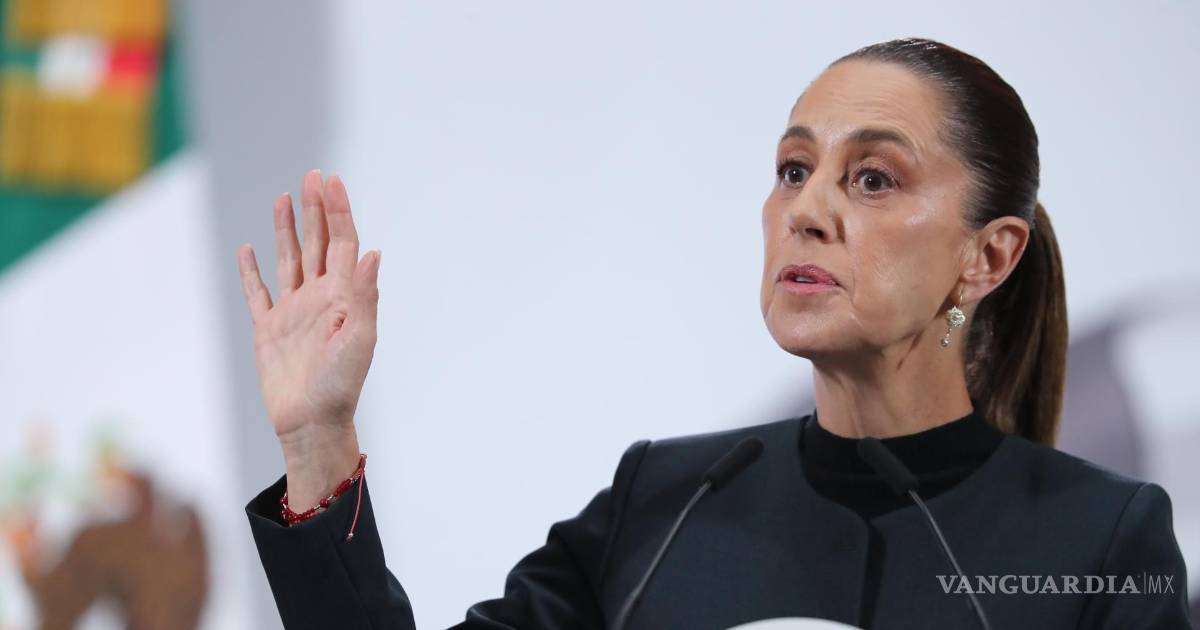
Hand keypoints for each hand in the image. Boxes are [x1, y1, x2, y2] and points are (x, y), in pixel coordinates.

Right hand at [237, 171, 379, 504]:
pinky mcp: (268, 329)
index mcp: (344, 296)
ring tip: (285, 199)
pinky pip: (258, 293)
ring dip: (287, 230)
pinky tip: (249, 250)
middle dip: (316, 210)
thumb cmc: (340, 385)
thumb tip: (374, 252)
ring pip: (289, 260)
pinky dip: (251, 272)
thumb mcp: (359, 338)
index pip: (343, 243)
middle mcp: (319, 298)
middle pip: (318, 243)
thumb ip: (364, 294)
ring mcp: (293, 311)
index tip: (331, 182)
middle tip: (312, 176)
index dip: (338, 212)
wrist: (311, 422)